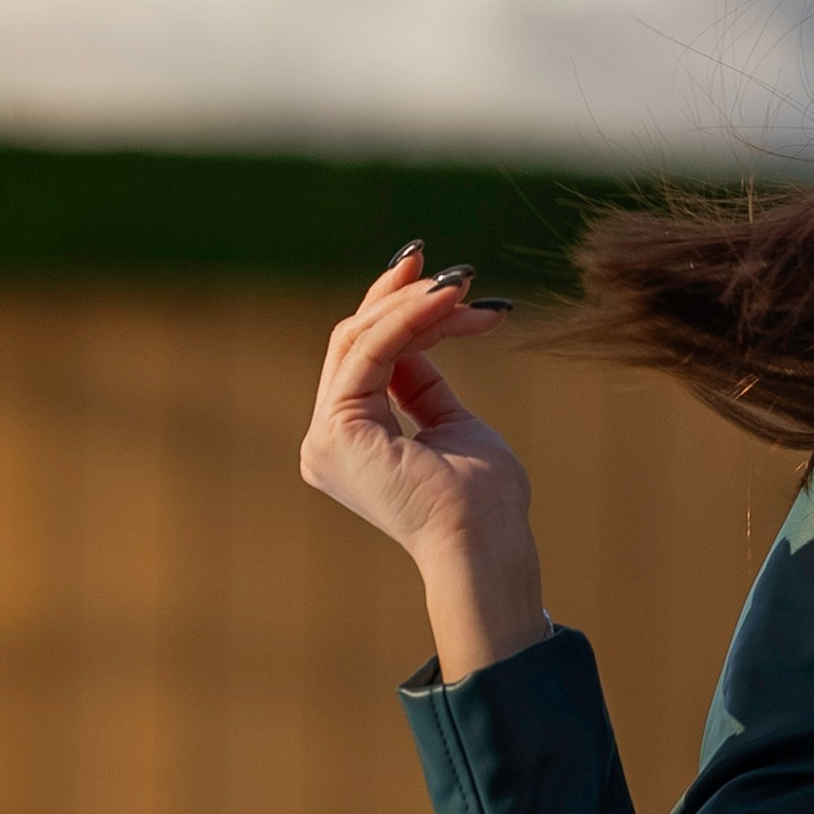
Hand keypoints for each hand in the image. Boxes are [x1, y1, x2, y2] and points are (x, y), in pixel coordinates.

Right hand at [298, 245, 546, 675]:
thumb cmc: (483, 498)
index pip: (364, 356)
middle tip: (455, 271)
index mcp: (349, 441)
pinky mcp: (337, 431)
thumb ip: (420, 384)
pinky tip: (448, 301)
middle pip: (354, 340)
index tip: (447, 278)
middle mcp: (326, 440)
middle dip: (403, 296)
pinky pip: (370, 351)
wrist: (486, 543)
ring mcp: (326, 437)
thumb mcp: (450, 424)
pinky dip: (409, 319)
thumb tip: (414, 335)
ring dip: (416, 304)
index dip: (399, 309)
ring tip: (465, 286)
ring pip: (359, 338)